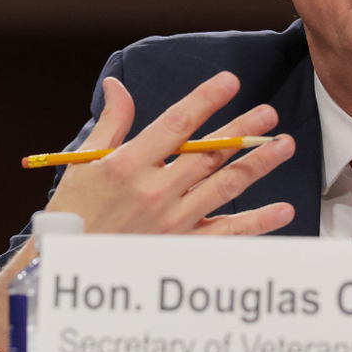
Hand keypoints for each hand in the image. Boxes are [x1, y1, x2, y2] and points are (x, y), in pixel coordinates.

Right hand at [0, 71, 295, 351]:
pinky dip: (257, 222)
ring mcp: (171, 221)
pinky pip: (227, 233)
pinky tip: (283, 209)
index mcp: (127, 164)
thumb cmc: (74, 213)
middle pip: (208, 154)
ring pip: (225, 186)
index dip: (205, 100)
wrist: (67, 269)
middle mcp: (154, 191)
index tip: (230, 81)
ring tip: (284, 146)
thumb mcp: (84, 163)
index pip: (176, 124)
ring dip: (258, 165)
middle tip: (268, 114)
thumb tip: (116, 85)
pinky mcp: (182, 247)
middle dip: (242, 131)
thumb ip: (110, 123)